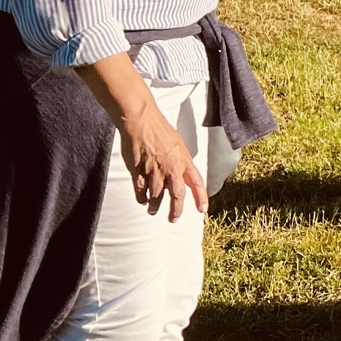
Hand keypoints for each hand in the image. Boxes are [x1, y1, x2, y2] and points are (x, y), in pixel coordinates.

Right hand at [117, 99, 207, 219]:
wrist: (141, 121)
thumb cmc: (159, 129)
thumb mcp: (178, 144)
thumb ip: (180, 161)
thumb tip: (178, 176)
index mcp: (183, 160)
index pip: (197, 182)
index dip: (201, 197)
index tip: (202, 210)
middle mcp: (171, 168)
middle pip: (177, 195)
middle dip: (176, 210)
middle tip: (173, 219)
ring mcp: (154, 171)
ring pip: (157, 196)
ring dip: (155, 206)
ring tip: (153, 210)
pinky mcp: (138, 171)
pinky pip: (141, 191)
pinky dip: (142, 198)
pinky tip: (142, 200)